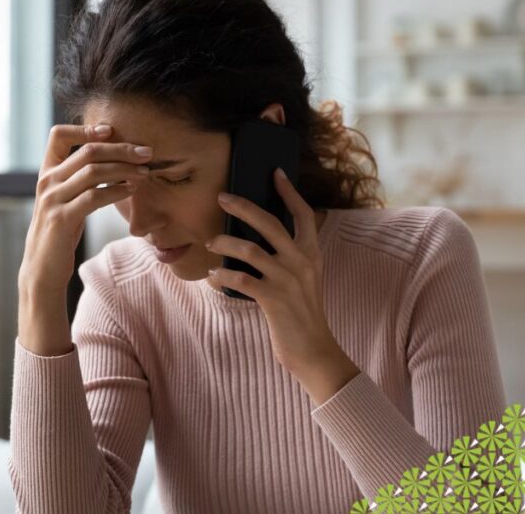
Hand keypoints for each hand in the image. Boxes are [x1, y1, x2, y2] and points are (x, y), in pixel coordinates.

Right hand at [18, 124, 152, 296]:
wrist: (42, 268)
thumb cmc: (60, 232)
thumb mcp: (66, 200)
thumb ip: (79, 179)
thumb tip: (114, 161)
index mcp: (46, 172)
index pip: (58, 135)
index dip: (85, 129)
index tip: (111, 131)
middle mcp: (46, 181)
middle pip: (87, 152)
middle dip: (120, 149)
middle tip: (146, 152)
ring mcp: (52, 199)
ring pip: (92, 171)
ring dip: (124, 169)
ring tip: (145, 172)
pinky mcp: (61, 219)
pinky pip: (93, 197)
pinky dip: (116, 190)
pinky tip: (132, 190)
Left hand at [205, 168, 359, 400]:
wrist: (315, 351)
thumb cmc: (304, 316)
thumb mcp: (306, 281)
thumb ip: (290, 259)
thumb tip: (258, 241)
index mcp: (312, 254)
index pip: (303, 214)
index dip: (289, 192)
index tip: (275, 173)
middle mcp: (302, 262)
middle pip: (270, 223)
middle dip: (243, 206)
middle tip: (222, 197)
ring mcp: (287, 279)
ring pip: (249, 249)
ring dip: (225, 242)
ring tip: (210, 243)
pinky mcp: (273, 299)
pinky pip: (240, 279)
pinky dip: (221, 275)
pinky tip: (212, 276)